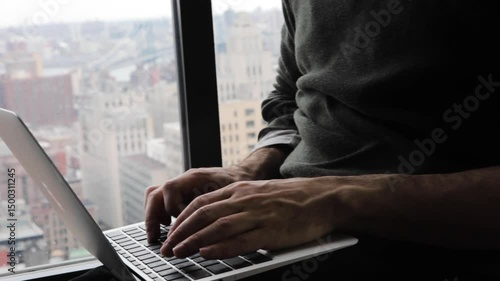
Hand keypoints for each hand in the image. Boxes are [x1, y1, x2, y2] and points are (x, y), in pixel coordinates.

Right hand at [144, 166, 252, 241]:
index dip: (173, 208)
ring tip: (157, 236)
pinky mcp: (182, 195)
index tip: (182, 225)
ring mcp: (181, 187)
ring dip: (154, 217)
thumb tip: (207, 229)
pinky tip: (170, 229)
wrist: (243, 174)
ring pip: (155, 197)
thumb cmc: (239, 183)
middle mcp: (184, 181)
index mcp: (195, 177)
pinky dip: (161, 216)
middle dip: (152, 217)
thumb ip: (216, 208)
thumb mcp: (230, 195)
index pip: (170, 189)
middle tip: (154, 238)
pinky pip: (162, 202)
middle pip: (155, 193)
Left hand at [162, 177, 346, 258]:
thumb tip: (214, 221)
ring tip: (179, 252)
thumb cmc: (291, 198)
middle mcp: (245, 200)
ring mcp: (258, 215)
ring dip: (194, 240)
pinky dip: (221, 247)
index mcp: (240, 190)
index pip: (201, 203)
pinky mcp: (272, 231)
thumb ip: (237, 204)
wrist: (322, 197)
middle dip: (181, 232)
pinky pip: (241, 240)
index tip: (170, 233)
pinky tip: (207, 252)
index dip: (181, 219)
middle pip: (203, 214)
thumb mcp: (258, 193)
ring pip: (218, 226)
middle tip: (167, 248)